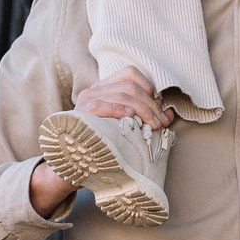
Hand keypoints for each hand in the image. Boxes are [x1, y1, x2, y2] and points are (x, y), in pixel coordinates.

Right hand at [30, 69, 172, 216]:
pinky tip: (130, 118)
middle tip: (161, 123)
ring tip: (154, 126)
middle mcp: (94, 90)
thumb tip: (169, 115)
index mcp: (104, 89)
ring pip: (123, 95)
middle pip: (131, 86)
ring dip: (144, 110)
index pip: (131, 74)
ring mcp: (86, 100)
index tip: (159, 110)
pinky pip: (103, 105)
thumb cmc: (102, 145)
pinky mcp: (81, 114)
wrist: (71, 165)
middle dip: (152, 105)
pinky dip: (120, 110)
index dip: (149, 89)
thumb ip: (143, 117)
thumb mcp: (123, 127)